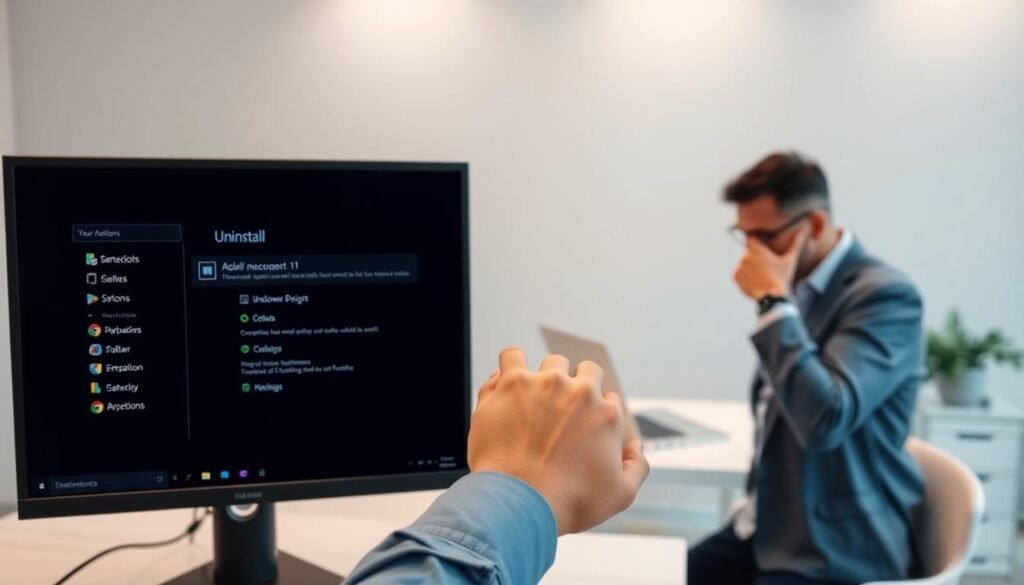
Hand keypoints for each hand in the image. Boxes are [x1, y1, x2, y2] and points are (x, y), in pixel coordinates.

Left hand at [468, 348, 649, 534]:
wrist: (519, 502)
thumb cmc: (568, 502)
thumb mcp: (620, 496)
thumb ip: (638, 467)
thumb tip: (637, 447)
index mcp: (607, 414)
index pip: (608, 398)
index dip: (596, 412)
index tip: (581, 427)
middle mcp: (579, 392)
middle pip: (586, 371)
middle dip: (577, 386)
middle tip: (560, 410)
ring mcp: (544, 383)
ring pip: (552, 361)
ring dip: (547, 376)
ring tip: (534, 396)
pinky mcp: (511, 383)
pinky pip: (512, 355)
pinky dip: (512, 364)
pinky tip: (509, 381)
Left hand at [732, 226, 808, 299]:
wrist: (772, 298)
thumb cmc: (782, 277)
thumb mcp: (790, 259)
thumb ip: (796, 242)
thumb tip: (805, 228)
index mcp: (757, 249)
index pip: (751, 238)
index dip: (757, 242)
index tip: (763, 248)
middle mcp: (745, 256)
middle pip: (748, 251)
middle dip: (755, 256)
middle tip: (766, 266)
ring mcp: (739, 266)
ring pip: (743, 262)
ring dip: (750, 265)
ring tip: (762, 275)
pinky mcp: (735, 276)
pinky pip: (739, 272)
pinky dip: (745, 275)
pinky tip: (756, 280)